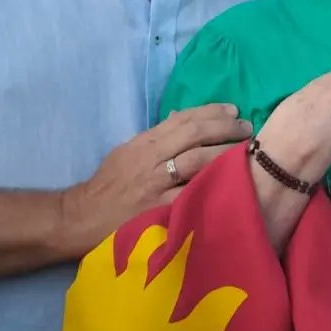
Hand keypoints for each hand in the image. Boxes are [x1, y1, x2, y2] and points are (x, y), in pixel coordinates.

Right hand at [61, 105, 252, 251]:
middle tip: (248, 129)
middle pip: (194, 136)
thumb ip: (157, 137)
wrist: (83, 219)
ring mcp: (156, 187)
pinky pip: (192, 196)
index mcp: (144, 143)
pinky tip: (233, 184)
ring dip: (225, 154)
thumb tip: (183, 116)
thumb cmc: (109, 186)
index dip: (211, 112)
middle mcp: (151, 160)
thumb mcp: (128, 152)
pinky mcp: (161, 212)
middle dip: (225, 129)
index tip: (234, 110)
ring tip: (247, 152)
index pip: (182, 120)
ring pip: (197, 162)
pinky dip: (213, 187)